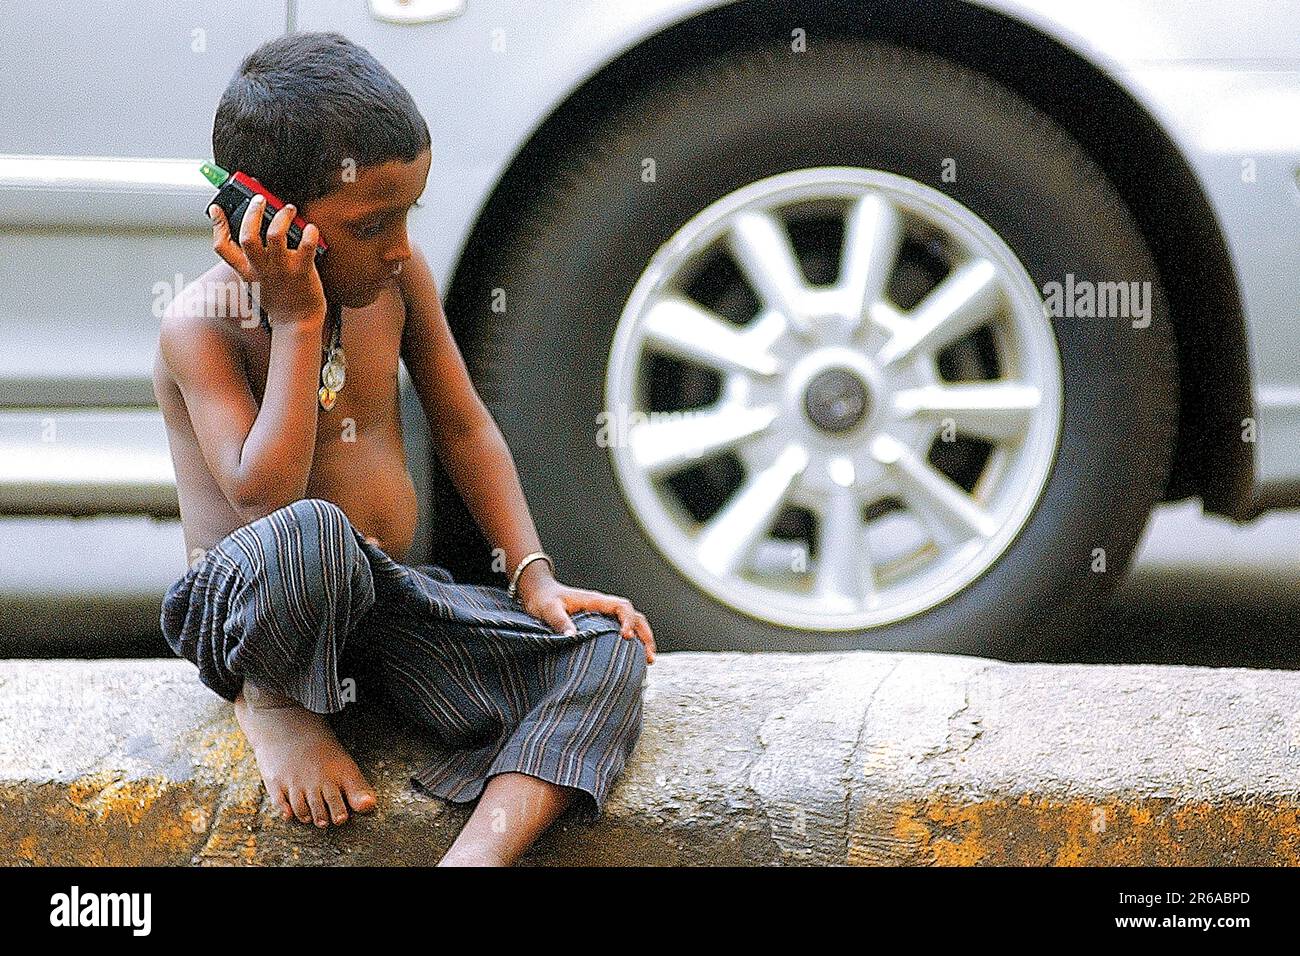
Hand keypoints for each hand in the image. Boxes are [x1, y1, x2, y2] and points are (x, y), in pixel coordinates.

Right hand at [209, 194, 325, 326]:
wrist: (297, 323)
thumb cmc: (279, 301)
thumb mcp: (255, 283)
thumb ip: (250, 262)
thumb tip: (252, 237)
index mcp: (246, 271)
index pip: (222, 247)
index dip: (217, 225)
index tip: (216, 209)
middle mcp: (261, 268)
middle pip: (248, 235)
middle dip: (253, 212)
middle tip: (260, 199)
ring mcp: (282, 269)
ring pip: (275, 235)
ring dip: (282, 217)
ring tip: (288, 209)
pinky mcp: (302, 271)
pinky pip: (306, 246)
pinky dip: (310, 233)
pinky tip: (311, 229)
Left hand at [516, 573, 655, 663]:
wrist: (538, 592)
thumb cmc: (543, 600)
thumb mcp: (548, 609)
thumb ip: (559, 621)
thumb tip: (572, 637)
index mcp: (595, 601)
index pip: (622, 606)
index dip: (628, 620)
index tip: (626, 637)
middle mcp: (603, 607)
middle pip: (635, 616)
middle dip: (646, 635)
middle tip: (650, 657)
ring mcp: (603, 616)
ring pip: (632, 624)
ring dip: (643, 640)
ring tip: (649, 661)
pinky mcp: (600, 625)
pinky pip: (621, 631)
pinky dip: (632, 643)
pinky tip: (633, 659)